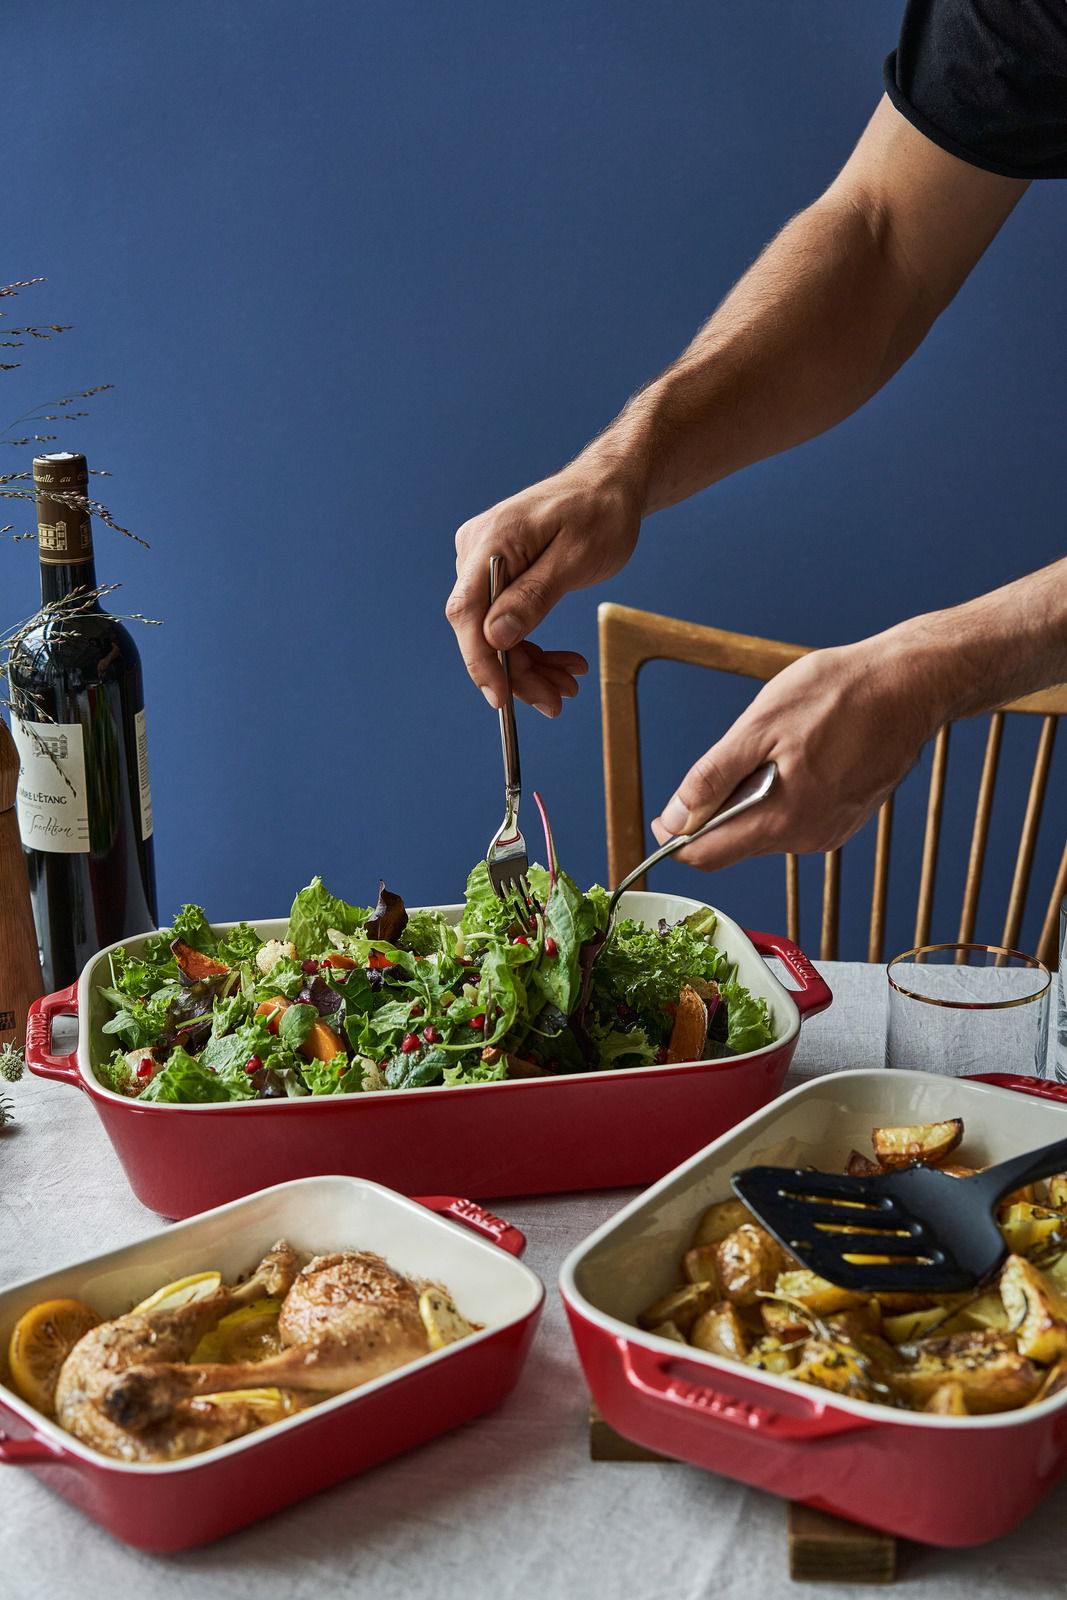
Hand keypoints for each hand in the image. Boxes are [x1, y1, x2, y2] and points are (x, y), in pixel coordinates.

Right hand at [446, 462, 641, 712]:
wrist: (609, 486)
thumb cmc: (600, 513)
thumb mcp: (577, 558)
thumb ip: (534, 597)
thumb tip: (495, 637)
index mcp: (493, 540)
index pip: (467, 610)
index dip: (480, 661)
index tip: (500, 699)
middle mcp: (477, 550)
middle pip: (480, 628)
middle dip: (517, 672)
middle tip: (557, 702)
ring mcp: (484, 562)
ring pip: (493, 631)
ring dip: (528, 665)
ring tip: (568, 683)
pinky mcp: (497, 572)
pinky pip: (504, 619)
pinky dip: (530, 646)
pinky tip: (561, 662)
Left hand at [650, 637, 941, 868]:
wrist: (912, 682)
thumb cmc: (839, 694)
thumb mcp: (759, 726)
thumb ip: (712, 777)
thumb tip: (674, 818)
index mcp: (782, 820)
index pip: (707, 856)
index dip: (676, 840)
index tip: (664, 817)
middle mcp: (808, 838)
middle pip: (736, 843)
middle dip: (716, 812)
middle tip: (729, 757)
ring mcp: (832, 830)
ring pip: (767, 829)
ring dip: (752, 799)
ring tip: (776, 747)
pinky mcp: (848, 817)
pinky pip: (796, 817)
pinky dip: (783, 794)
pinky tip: (801, 754)